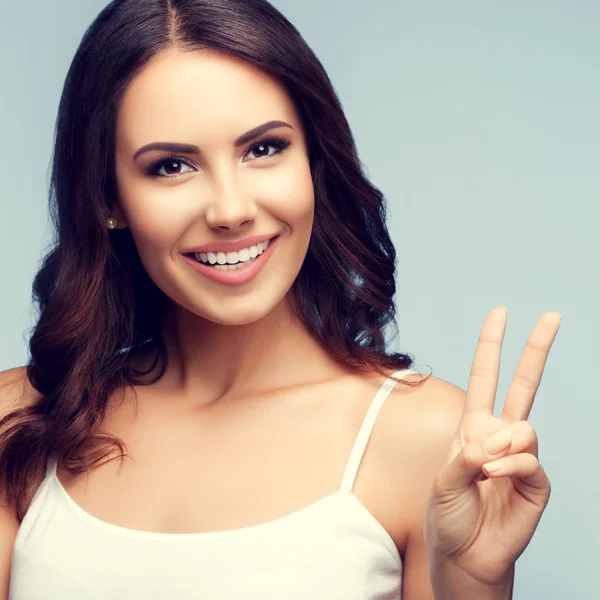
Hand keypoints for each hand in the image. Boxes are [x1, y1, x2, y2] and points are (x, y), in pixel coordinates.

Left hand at [423, 306, 561, 584]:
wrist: (464, 555)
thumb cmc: (448, 514)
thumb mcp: (443, 479)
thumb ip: (467, 455)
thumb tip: (498, 440)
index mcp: (474, 426)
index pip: (485, 377)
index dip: (491, 345)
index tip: (500, 313)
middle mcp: (500, 436)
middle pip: (523, 384)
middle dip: (536, 349)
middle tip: (553, 315)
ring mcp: (521, 457)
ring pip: (524, 427)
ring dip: (501, 446)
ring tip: (484, 471)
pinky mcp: (537, 482)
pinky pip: (530, 460)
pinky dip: (510, 467)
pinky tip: (496, 479)